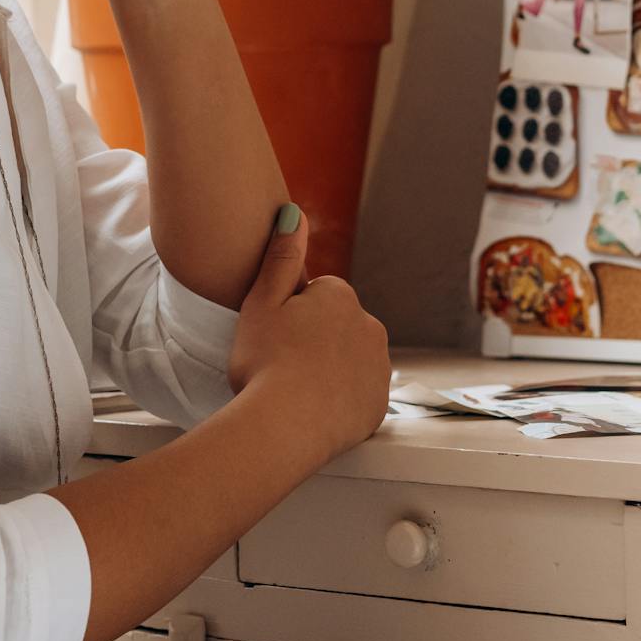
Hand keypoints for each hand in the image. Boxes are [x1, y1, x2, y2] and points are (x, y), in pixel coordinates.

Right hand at [226, 206, 390, 461]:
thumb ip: (282, 256)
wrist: (282, 427)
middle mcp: (370, 326)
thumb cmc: (264, 363)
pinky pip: (358, 394)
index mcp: (340, 296)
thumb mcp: (261, 302)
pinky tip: (313, 409)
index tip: (275, 337)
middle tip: (282, 364)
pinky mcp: (379, 403)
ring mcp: (379, 367)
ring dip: (330, 368)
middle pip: (338, 327)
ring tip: (296, 389)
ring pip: (350, 360)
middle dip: (316, 339)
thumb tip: (294, 213)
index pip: (318, 296)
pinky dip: (339, 399)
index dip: (292, 317)